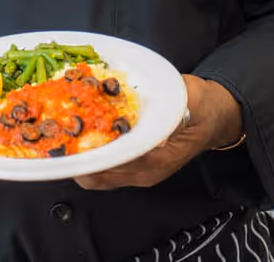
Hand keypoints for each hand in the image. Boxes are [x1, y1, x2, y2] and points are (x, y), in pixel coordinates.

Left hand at [75, 76, 241, 190]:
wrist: (216, 117)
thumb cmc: (203, 107)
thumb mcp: (188, 98)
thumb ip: (164, 104)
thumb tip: (137, 103)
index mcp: (159, 158)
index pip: (117, 161)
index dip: (91, 151)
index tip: (71, 139)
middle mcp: (146, 171)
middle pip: (100, 175)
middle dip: (76, 158)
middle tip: (57, 136)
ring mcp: (139, 172)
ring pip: (98, 176)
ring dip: (78, 158)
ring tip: (61, 137)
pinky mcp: (133, 166)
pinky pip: (104, 169)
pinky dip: (88, 155)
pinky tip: (78, 138)